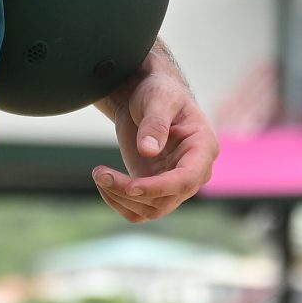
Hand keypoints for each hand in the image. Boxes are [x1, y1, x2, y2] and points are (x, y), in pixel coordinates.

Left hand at [93, 43, 218, 222]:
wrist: (146, 96)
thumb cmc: (158, 92)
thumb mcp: (158, 100)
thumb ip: (155, 123)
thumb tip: (149, 150)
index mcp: (203, 149)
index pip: (188, 180)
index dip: (160, 187)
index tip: (131, 187)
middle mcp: (193, 172)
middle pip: (166, 199)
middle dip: (130, 192)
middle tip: (99, 172)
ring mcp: (174, 183)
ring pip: (151, 210)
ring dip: (121, 198)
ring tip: (99, 174)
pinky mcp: (154, 187)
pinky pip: (139, 209)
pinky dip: (119, 202)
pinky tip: (103, 183)